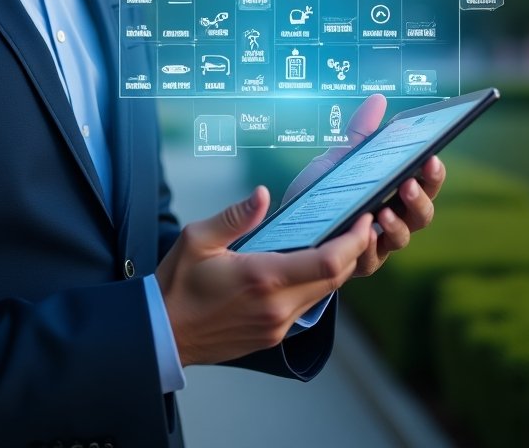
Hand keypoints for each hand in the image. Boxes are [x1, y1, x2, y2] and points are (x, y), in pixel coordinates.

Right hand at [155, 186, 374, 365]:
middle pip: (336, 279)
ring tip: (340, 240)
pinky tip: (309, 266)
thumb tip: (262, 193)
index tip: (365, 220)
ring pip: (324, 295)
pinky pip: (307, 307)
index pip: (328, 262)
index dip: (354, 241)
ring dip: (338, 269)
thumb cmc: (178, 284)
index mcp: (263, 278)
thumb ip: (235, 216)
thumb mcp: (197, 239)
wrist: (164, 333)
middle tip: (360, 224)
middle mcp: (278, 306)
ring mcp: (277, 325)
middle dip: (354, 251)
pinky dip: (317, 284)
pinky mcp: (273, 335)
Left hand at [281, 94, 445, 277]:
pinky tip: (362, 231)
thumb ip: (360, 133)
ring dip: (398, 224)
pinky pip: (372, 258)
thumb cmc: (323, 192)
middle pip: (422, 213)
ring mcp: (379, 244)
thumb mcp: (339, 159)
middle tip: (409, 182)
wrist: (290, 227)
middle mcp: (394, 220)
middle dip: (421, 197)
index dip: (432, 173)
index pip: (424, 184)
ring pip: (403, 238)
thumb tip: (378, 98)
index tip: (431, 156)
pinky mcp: (359, 263)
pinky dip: (370, 244)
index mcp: (394, 194)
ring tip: (384, 210)